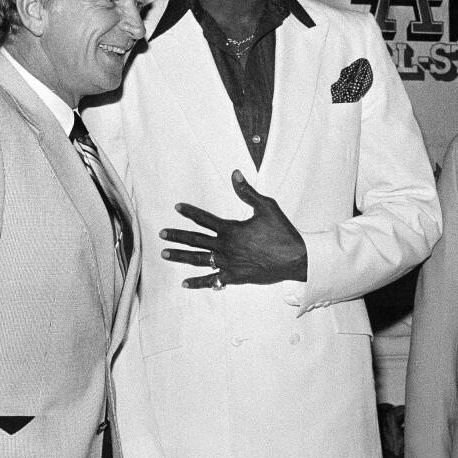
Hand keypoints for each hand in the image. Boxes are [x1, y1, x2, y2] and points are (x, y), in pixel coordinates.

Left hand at [161, 170, 307, 288]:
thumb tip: (235, 174)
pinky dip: (198, 282)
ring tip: (164, 254)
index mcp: (232, 229)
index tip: (177, 208)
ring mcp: (229, 264)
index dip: (190, 213)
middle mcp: (226, 247)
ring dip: (181, 257)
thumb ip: (247, 192)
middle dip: (177, 236)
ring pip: (199, 260)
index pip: (205, 219)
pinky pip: (212, 281)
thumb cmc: (282, 232)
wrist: (295, 259)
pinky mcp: (235, 277)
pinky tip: (185, 283)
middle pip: (196, 240)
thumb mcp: (267, 207)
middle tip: (162, 234)